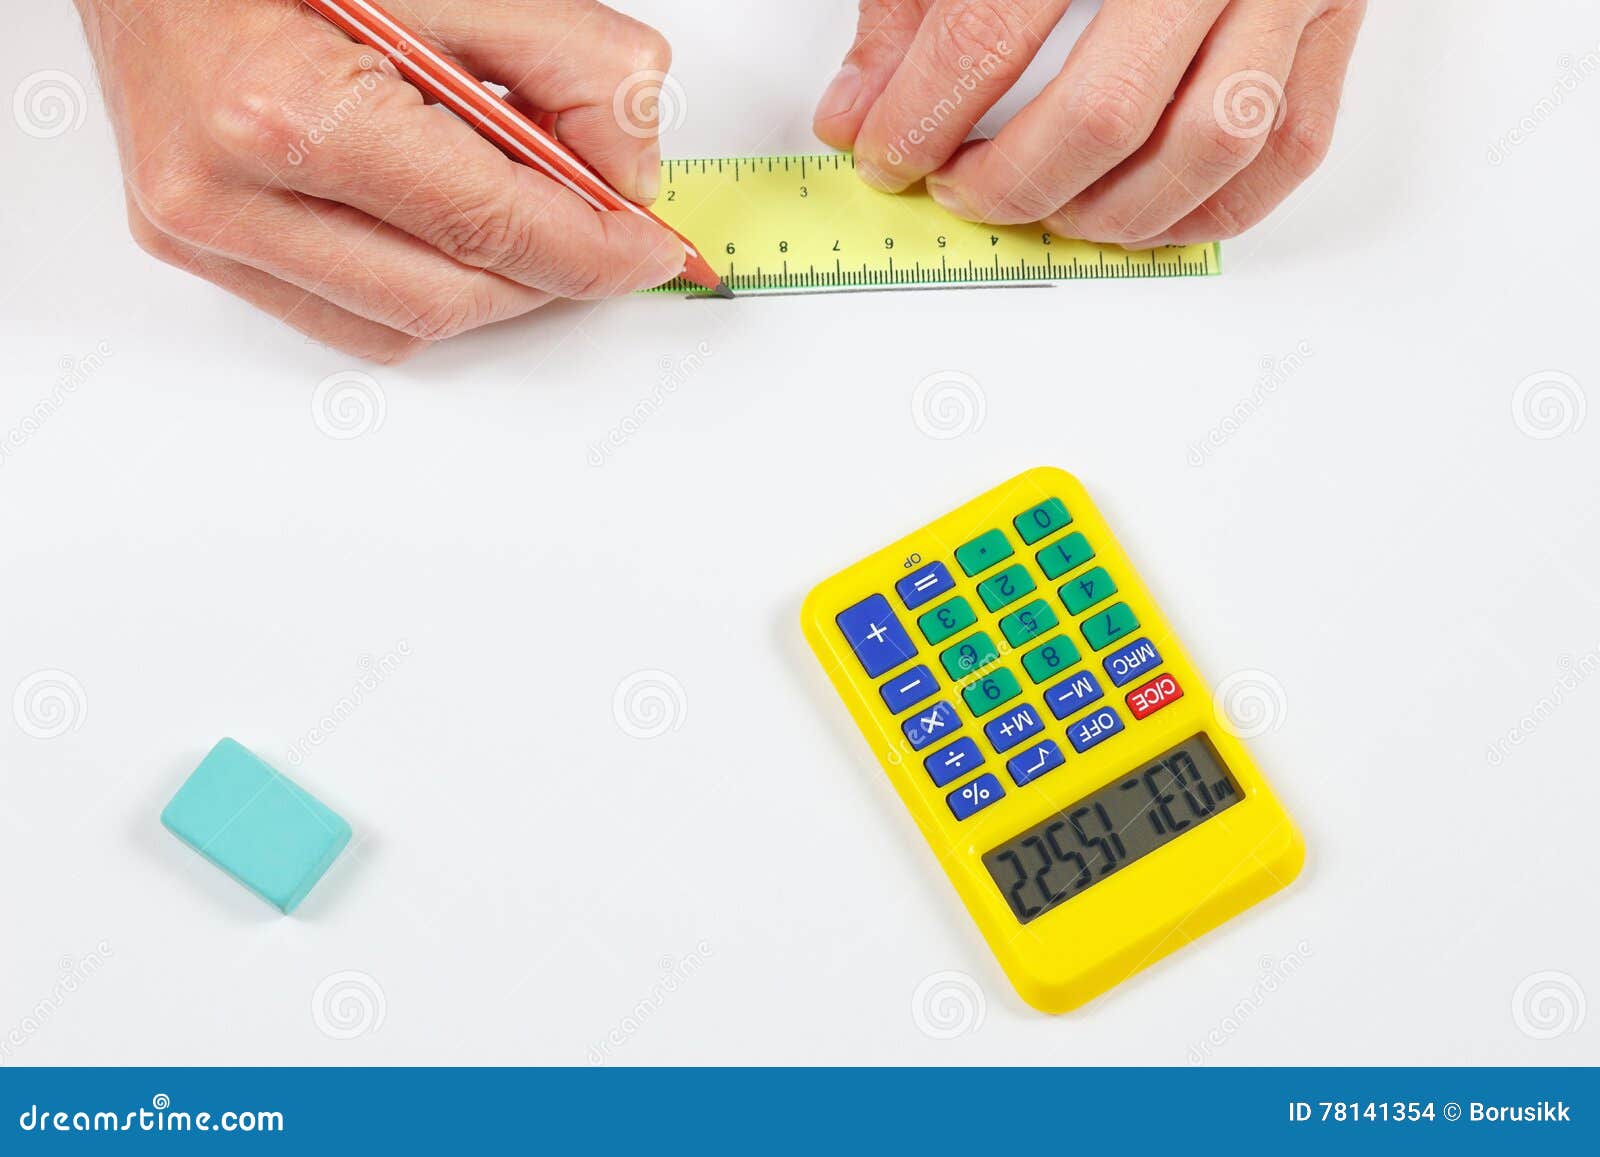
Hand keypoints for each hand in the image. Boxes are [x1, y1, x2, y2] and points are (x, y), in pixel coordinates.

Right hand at [75, 0, 686, 360]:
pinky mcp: (189, 242)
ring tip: (515, 202)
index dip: (593, 250)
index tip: (650, 247)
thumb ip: (570, 62)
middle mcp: (224, 191)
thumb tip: (630, 172)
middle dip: (549, 270)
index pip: (485, 228)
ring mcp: (199, 227)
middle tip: (601, 223)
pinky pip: (347, 316)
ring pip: (405, 323)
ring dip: (489, 282)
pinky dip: (421, 285)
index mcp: (285, 111)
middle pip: (451, 296)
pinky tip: (439, 220)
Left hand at [814, 0, 1365, 247]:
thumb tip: (859, 112)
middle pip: (1106, 111)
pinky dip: (1207, 209)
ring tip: (1047, 210)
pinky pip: (1287, 148)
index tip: (884, 155)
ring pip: (1210, 145)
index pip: (990, 30)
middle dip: (1012, 182)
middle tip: (959, 190)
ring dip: (1111, 212)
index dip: (923, 116)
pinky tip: (1136, 214)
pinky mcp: (1336, 18)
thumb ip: (914, 3)